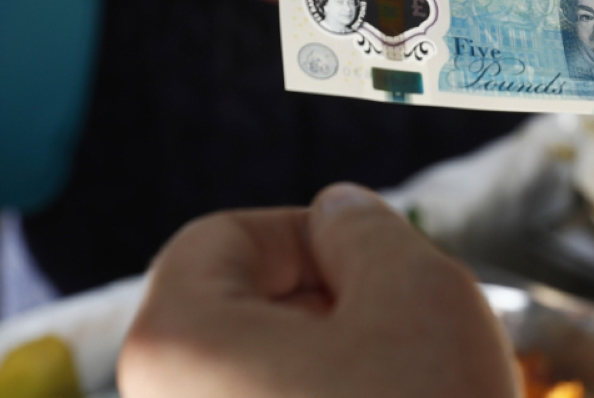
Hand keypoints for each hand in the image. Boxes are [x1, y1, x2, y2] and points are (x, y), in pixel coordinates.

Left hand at [118, 184, 517, 397]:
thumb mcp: (415, 288)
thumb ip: (367, 226)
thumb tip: (338, 211)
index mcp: (178, 347)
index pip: (220, 239)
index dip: (305, 229)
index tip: (374, 264)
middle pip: (239, 309)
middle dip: (330, 297)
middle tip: (403, 325)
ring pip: (271, 372)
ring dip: (347, 357)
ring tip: (411, 381)